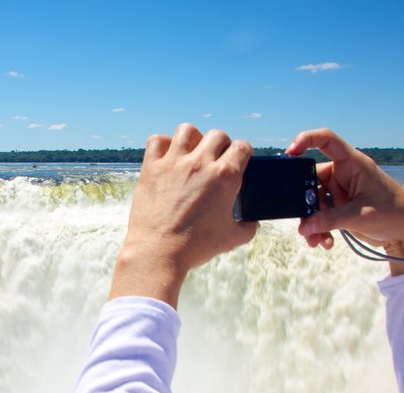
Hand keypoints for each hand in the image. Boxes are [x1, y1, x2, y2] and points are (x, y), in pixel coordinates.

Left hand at [110, 123, 256, 306]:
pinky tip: (166, 157)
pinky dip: (162, 144)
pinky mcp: (151, 168)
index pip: (242, 147)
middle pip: (218, 135)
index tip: (238, 161)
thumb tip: (252, 223)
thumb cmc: (196, 246)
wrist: (159, 252)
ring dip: (193, 138)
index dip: (243, 153)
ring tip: (191, 153)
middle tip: (215, 161)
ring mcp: (174, 163)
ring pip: (187, 130)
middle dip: (221, 145)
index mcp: (225, 176)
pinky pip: (157, 141)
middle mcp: (200, 163)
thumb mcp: (232, 239)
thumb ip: (248, 227)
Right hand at [286, 128, 403, 275]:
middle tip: (303, 222)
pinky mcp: (340, 207)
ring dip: (312, 222)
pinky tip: (324, 242)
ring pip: (314, 202)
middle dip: (305, 203)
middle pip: (311, 179)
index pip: (326, 141)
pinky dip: (319, 229)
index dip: (306, 140)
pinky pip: (320, 215)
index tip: (289, 153)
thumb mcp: (360, 215)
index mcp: (352, 164)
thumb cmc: (394, 213)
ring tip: (315, 241)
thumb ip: (329, 220)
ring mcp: (341, 191)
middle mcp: (344, 174)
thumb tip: (303, 227)